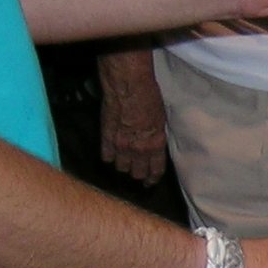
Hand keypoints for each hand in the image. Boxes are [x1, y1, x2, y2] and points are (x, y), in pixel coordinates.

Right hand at [97, 47, 166, 183]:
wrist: (128, 85)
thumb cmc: (149, 96)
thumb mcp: (161, 118)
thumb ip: (156, 136)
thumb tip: (155, 145)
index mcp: (155, 144)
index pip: (155, 170)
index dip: (152, 178)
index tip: (150, 182)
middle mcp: (138, 149)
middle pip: (136, 173)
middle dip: (138, 173)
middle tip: (137, 170)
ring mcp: (121, 145)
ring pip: (121, 167)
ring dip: (123, 164)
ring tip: (124, 159)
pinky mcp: (106, 138)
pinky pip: (106, 157)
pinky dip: (109, 156)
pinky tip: (111, 152)